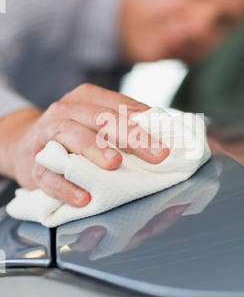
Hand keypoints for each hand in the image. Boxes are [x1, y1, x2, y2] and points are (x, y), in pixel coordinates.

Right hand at [0, 83, 168, 205]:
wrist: (21, 144)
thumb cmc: (70, 134)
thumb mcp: (93, 121)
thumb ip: (123, 124)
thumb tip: (165, 133)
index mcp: (85, 99)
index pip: (119, 107)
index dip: (145, 122)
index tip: (168, 141)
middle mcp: (65, 112)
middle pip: (101, 119)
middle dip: (132, 137)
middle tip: (157, 155)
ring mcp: (47, 137)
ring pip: (71, 136)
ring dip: (94, 150)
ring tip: (115, 164)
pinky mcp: (33, 165)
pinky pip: (49, 175)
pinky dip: (66, 187)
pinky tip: (84, 197)